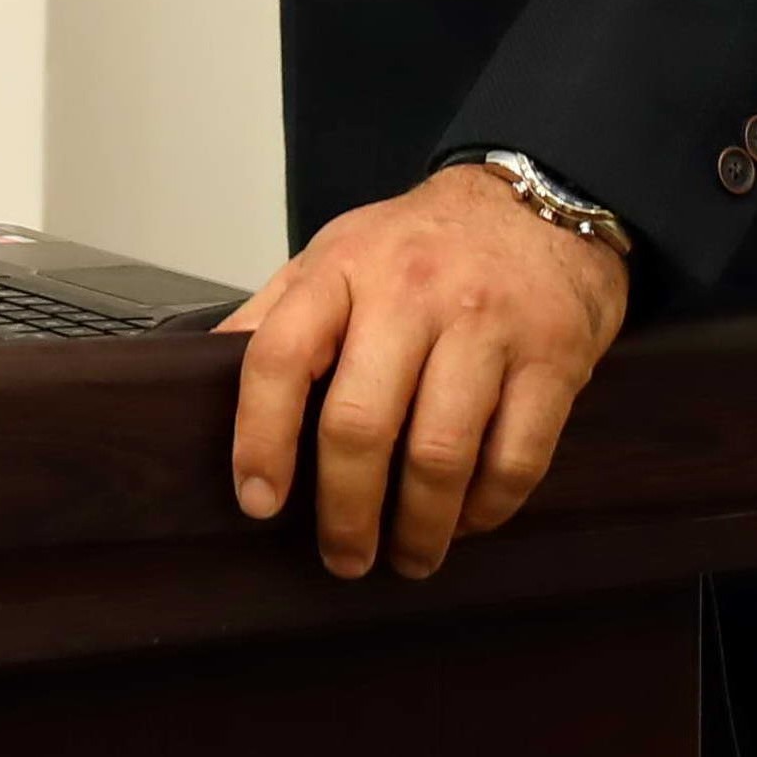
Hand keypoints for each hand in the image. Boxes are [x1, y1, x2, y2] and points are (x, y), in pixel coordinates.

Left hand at [222, 163, 628, 579]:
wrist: (542, 200)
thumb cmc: (424, 244)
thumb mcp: (339, 253)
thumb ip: (277, 312)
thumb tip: (202, 373)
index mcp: (343, 268)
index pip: (279, 356)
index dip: (260, 439)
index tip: (259, 502)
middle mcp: (412, 293)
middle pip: (359, 423)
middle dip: (345, 512)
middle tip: (343, 557)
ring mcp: (487, 325)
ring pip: (439, 455)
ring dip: (420, 528)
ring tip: (409, 557)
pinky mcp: (554, 359)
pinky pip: (515, 459)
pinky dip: (487, 509)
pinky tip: (468, 520)